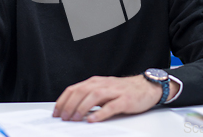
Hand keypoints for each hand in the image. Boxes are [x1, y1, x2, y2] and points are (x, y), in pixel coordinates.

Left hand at [53, 75, 177, 122]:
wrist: (147, 86)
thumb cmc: (124, 90)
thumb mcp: (104, 90)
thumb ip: (89, 96)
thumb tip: (71, 109)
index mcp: (96, 82)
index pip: (74, 88)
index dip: (63, 100)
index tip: (56, 112)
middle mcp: (104, 84)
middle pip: (82, 91)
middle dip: (70, 105)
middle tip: (63, 117)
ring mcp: (115, 91)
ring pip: (94, 96)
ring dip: (82, 108)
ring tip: (75, 118)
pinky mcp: (126, 99)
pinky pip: (111, 106)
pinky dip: (101, 113)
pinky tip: (93, 119)